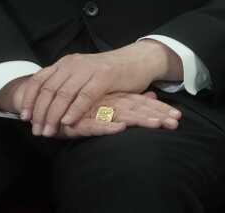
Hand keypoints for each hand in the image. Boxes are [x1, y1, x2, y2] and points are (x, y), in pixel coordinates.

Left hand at [19, 40, 180, 136]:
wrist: (139, 60)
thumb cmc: (111, 72)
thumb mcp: (83, 74)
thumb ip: (67, 84)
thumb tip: (45, 106)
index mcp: (66, 63)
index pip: (39, 80)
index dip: (30, 99)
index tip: (25, 117)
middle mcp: (74, 64)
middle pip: (48, 89)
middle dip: (40, 113)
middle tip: (38, 131)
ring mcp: (89, 69)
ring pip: (63, 94)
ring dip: (54, 115)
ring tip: (49, 131)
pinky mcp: (105, 76)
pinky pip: (84, 96)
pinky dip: (74, 110)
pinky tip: (68, 122)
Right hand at [55, 91, 181, 137]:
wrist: (46, 98)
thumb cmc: (82, 104)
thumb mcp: (109, 102)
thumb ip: (131, 100)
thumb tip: (152, 95)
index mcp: (117, 99)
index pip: (142, 104)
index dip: (160, 110)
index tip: (178, 118)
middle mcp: (108, 102)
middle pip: (137, 109)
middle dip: (157, 115)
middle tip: (175, 123)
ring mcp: (95, 109)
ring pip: (121, 115)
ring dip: (140, 120)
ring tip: (158, 124)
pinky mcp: (79, 120)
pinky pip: (94, 124)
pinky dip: (107, 127)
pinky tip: (120, 128)